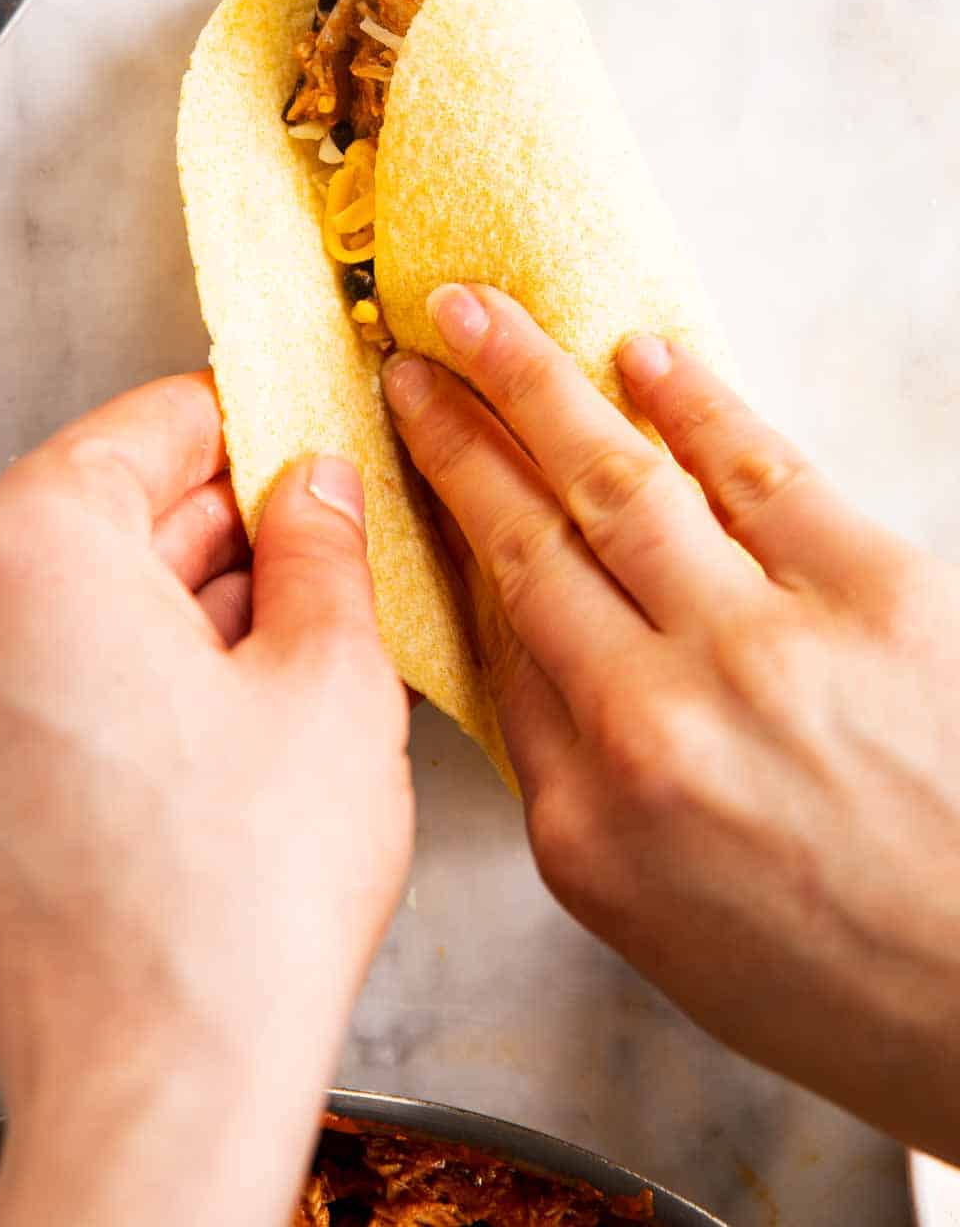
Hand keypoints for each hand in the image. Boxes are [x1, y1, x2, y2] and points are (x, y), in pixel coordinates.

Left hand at [0, 373, 410, 1226]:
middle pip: (119, 504)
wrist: (160, 1085)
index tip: (317, 426)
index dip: (258, 420)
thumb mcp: (329, 677)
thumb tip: (317, 483)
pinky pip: (67, 660)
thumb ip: (323, 544)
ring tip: (316, 628)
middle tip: (341, 531)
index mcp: (27, 545)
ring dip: (205, 592)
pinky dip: (154, 657)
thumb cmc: (235, 901)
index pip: (156, 422)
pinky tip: (253, 696)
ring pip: (96, 587)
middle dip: (237, 516)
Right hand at [384, 285, 959, 1160]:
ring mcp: (764, 649)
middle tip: (413, 362)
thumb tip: (520, 636)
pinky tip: (644, 357)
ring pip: (616, 478)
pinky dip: (694, 401)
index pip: (493, 635)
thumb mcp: (652, 920)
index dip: (445, 523)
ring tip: (482, 313)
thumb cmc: (842, 975)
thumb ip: (569, 774)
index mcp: (589, 817)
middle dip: (455, 434)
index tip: (413, 460)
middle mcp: (655, 724)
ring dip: (534, 380)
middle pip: (526, 538)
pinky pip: (758, 468)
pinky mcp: (877, 592)